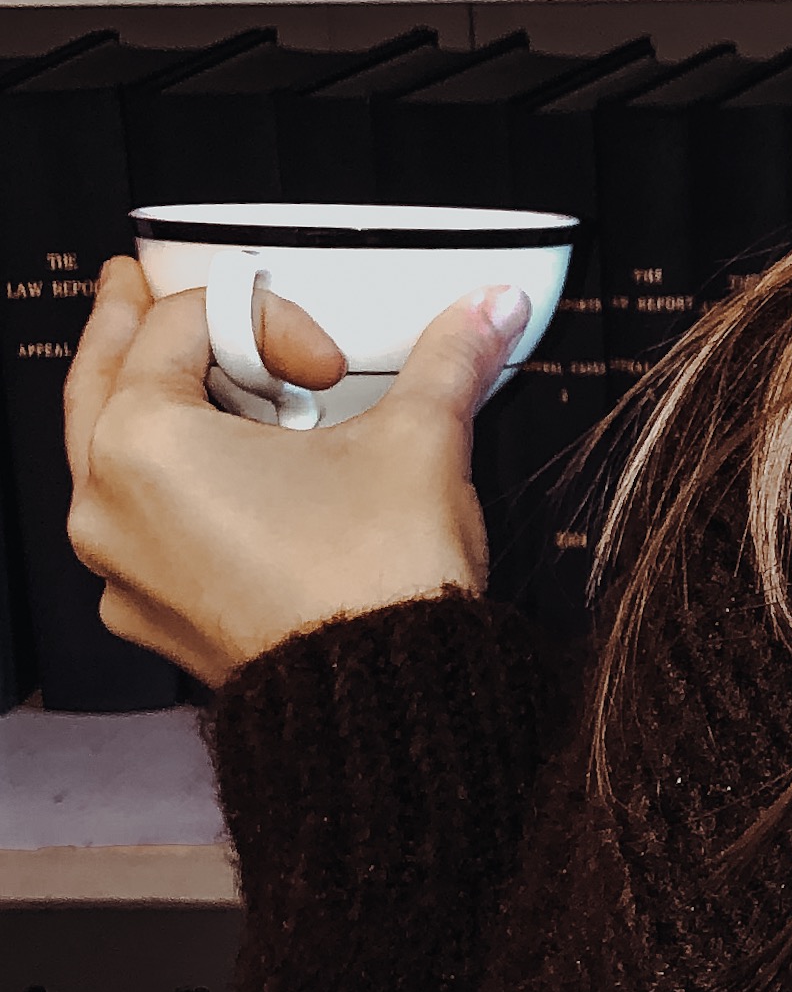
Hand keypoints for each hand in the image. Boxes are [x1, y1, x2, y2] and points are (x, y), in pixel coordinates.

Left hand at [65, 258, 526, 690]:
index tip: (330, 358)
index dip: (266, 320)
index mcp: (147, 441)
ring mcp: (122, 567)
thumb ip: (447, 359)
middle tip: (131, 284)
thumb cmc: (376, 582)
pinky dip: (164, 488)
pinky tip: (213, 484)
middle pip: (101, 379)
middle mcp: (108, 503)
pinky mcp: (153, 613)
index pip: (184, 326)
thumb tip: (491, 309)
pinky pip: (137, 526)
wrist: (384, 706)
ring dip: (142, 409)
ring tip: (183, 386)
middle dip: (126, 326)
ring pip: (107, 458)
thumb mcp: (418, 441)